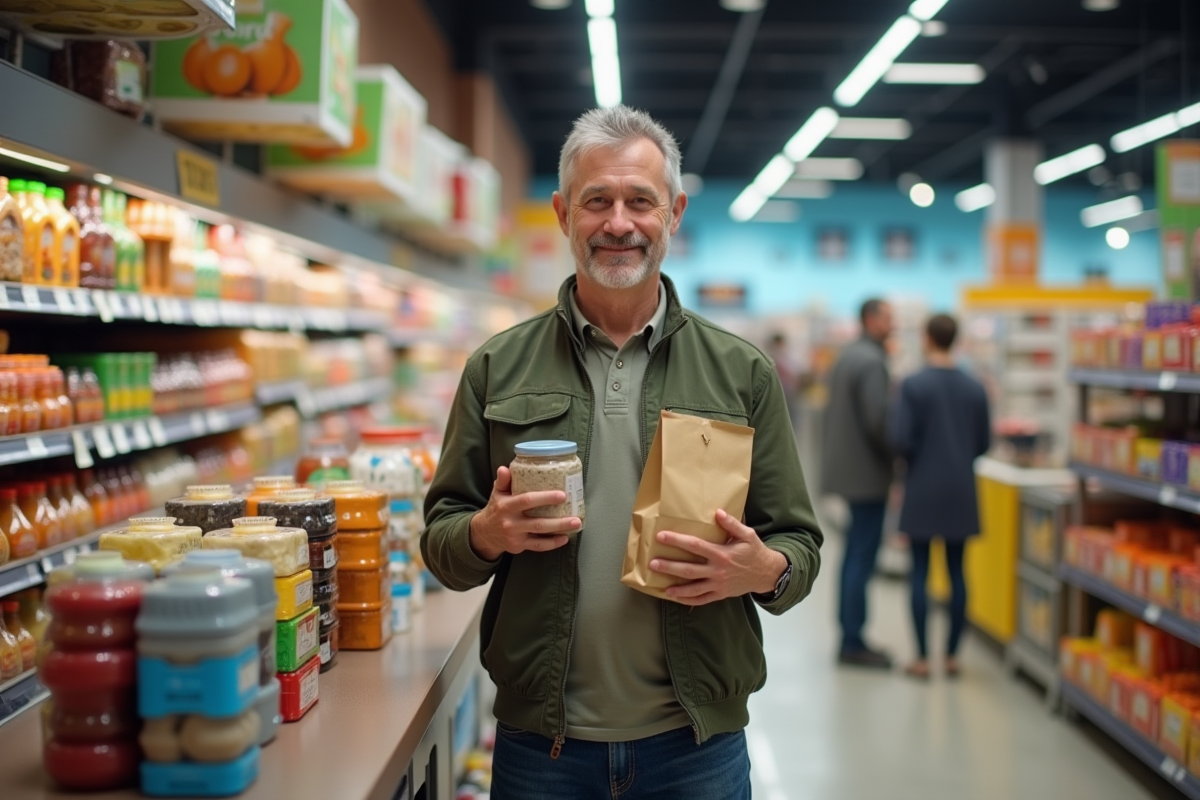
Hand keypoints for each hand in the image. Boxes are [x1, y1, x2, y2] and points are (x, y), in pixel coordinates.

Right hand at [469, 466, 580, 560]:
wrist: (484, 533)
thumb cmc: (496, 509)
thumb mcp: (497, 493)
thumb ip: (502, 481)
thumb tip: (505, 468)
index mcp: (506, 506)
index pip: (526, 501)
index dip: (544, 498)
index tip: (562, 495)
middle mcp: (511, 522)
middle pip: (537, 522)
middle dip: (558, 521)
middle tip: (576, 517)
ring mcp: (516, 536)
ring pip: (540, 535)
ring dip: (559, 531)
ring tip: (576, 525)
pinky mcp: (519, 546)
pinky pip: (538, 546)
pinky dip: (552, 544)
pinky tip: (564, 538)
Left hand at [649, 509, 787, 605]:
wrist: (767, 574)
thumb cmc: (755, 552)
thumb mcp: (747, 535)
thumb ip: (732, 524)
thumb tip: (718, 512)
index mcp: (722, 554)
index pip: (695, 546)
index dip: (677, 541)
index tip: (661, 537)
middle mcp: (717, 571)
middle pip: (689, 569)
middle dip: (669, 566)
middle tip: (652, 563)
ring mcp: (718, 585)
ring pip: (694, 588)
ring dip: (677, 588)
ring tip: (661, 587)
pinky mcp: (720, 594)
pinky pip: (702, 600)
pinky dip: (688, 601)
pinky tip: (676, 599)